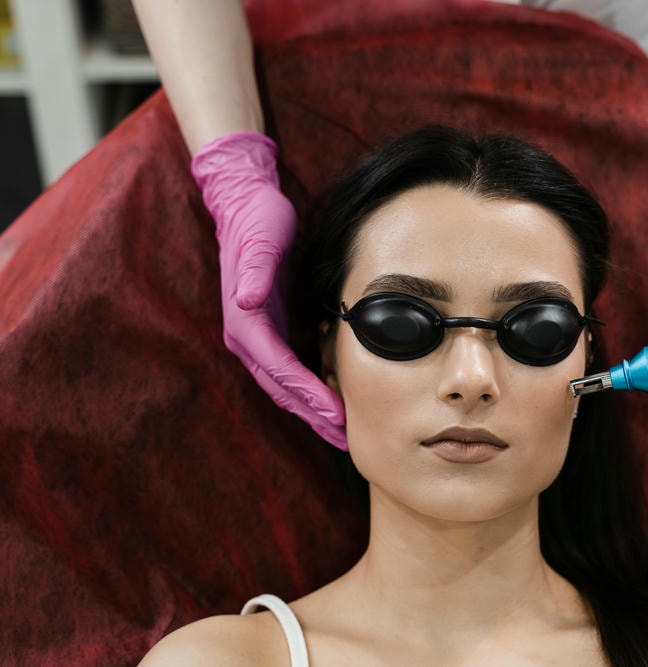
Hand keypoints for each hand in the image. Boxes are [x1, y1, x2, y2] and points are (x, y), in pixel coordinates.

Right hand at [192, 132, 347, 448]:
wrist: (246, 202)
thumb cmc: (256, 219)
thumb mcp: (260, 238)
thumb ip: (255, 270)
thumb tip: (247, 300)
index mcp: (245, 321)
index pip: (280, 369)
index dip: (307, 395)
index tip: (334, 416)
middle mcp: (247, 335)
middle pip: (283, 387)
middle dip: (313, 414)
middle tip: (345, 438)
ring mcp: (258, 334)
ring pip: (286, 384)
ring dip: (312, 409)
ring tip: (341, 431)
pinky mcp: (271, 327)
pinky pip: (291, 367)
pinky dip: (310, 388)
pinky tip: (333, 399)